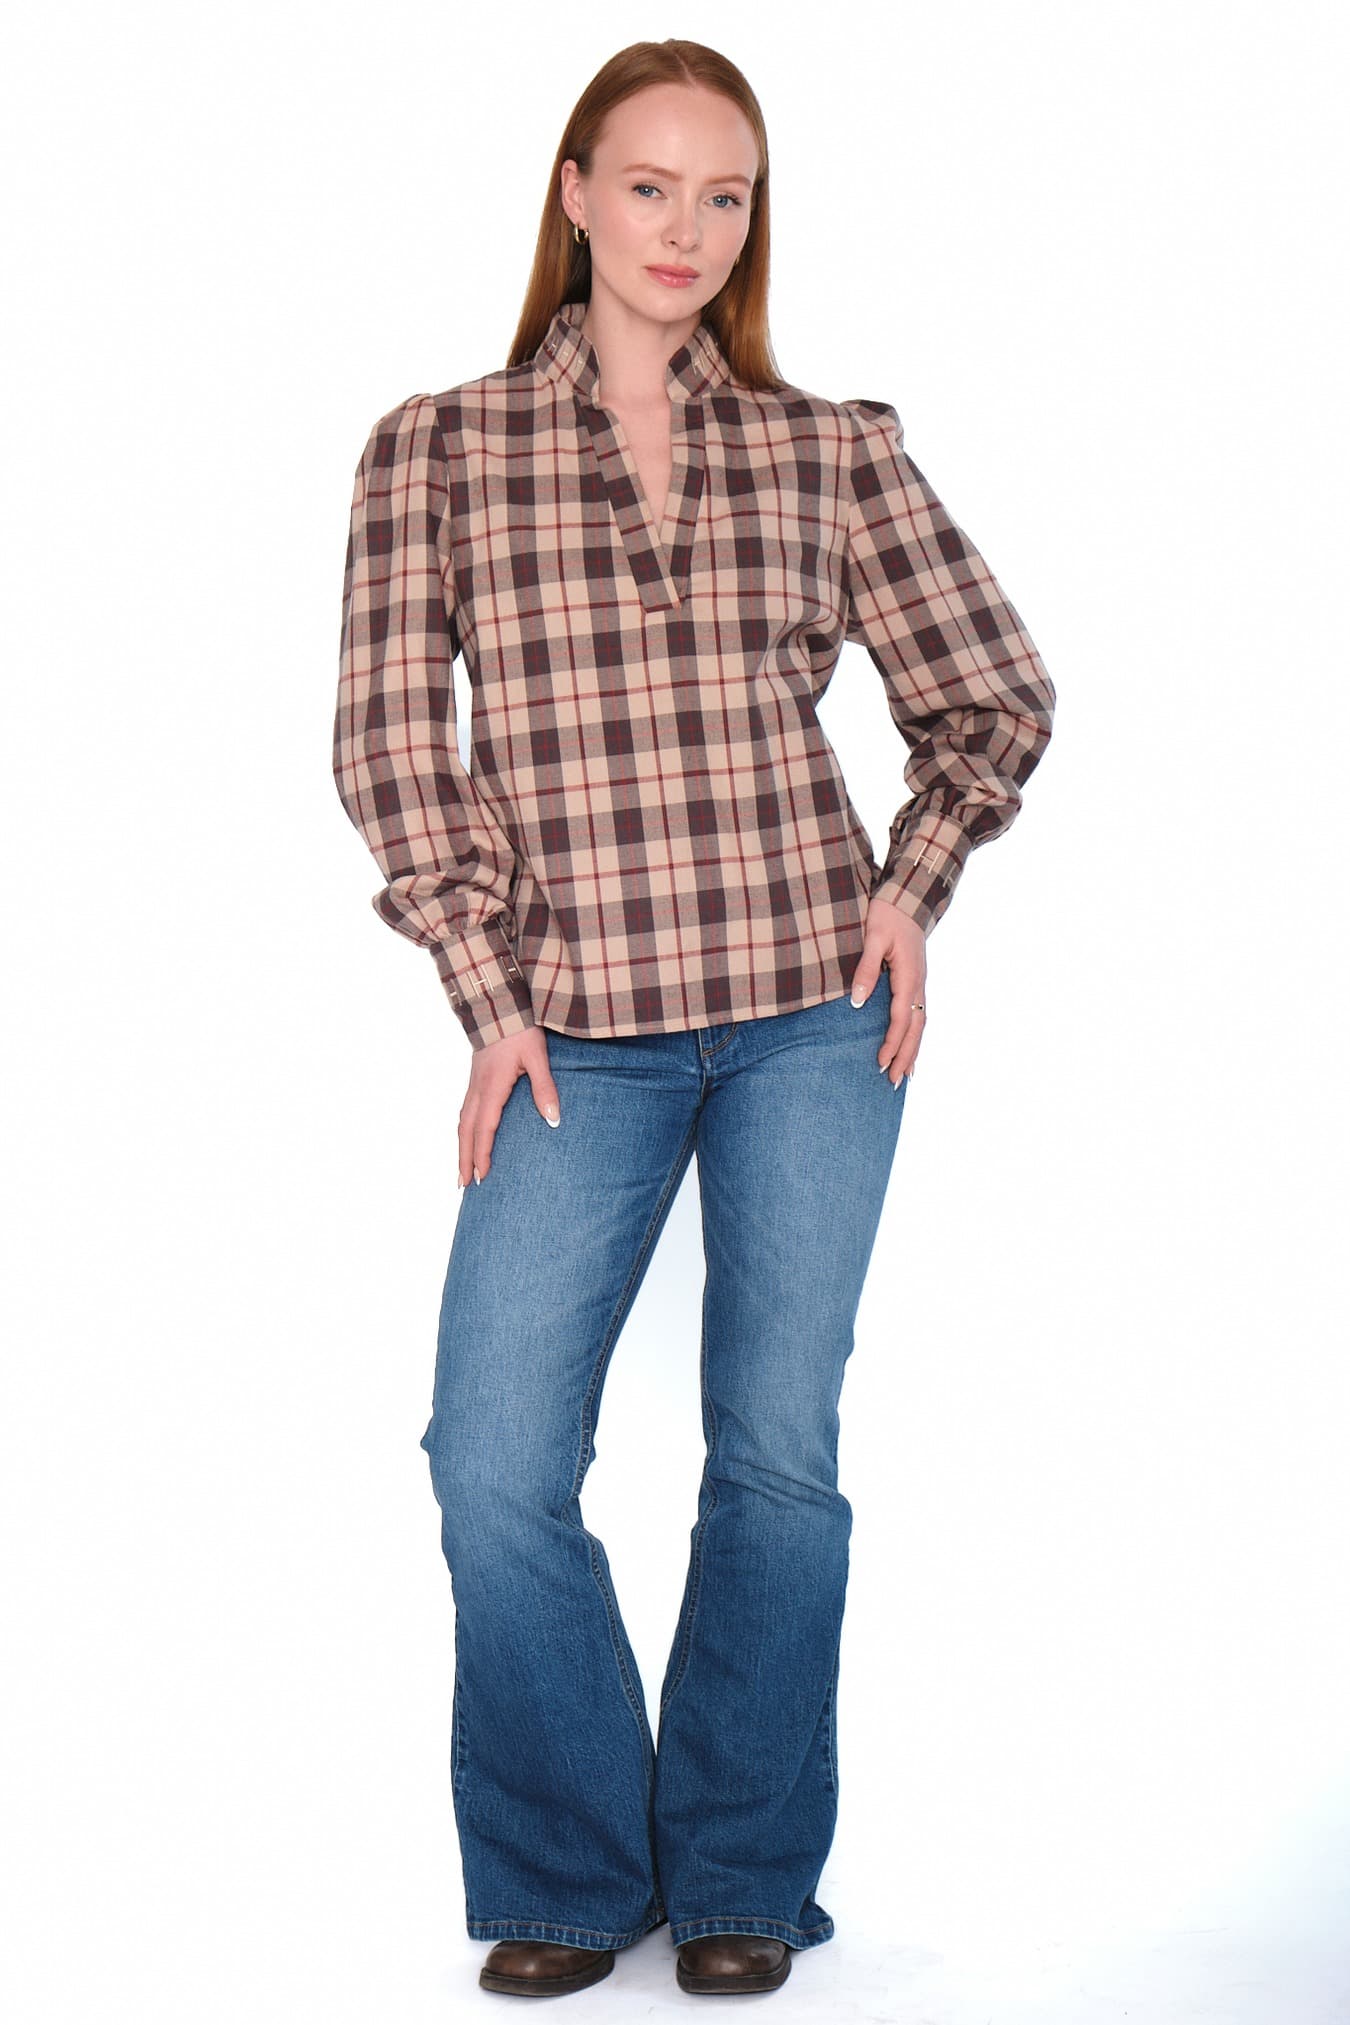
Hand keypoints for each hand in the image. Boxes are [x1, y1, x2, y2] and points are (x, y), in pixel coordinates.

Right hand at [457, 1026, 558, 1186]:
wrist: (498, 1005)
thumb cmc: (520, 1030)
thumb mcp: (537, 1057)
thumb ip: (544, 1088)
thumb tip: (552, 1119)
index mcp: (492, 1087)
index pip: (485, 1129)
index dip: (482, 1154)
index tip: (482, 1177)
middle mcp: (478, 1088)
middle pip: (466, 1131)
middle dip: (464, 1159)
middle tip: (463, 1185)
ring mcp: (473, 1083)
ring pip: (462, 1122)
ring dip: (461, 1147)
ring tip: (462, 1169)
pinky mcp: (475, 1078)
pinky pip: (464, 1111)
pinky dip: (464, 1130)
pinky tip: (468, 1138)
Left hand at [850, 898, 926, 1086]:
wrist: (908, 897)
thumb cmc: (887, 914)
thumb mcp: (872, 937)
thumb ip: (865, 968)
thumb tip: (857, 1001)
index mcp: (908, 975)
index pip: (901, 1017)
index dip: (891, 1042)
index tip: (879, 1062)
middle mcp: (919, 983)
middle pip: (916, 1027)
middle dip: (905, 1056)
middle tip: (893, 1082)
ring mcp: (920, 983)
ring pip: (920, 1023)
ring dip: (912, 1050)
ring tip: (904, 1076)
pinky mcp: (916, 981)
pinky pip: (919, 1014)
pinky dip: (915, 1035)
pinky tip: (909, 1049)